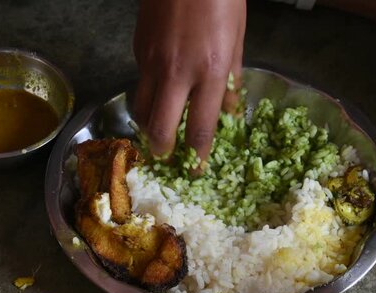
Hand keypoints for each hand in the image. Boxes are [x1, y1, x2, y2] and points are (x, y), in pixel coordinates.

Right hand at [133, 0, 245, 160]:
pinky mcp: (137, 49)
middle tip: (168, 155)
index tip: (196, 170)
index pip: (199, 128)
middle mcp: (177, 72)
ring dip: (149, 124)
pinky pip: (140, 81)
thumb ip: (231, 80)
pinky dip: (148, 93)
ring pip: (141, 107)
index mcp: (209, 71)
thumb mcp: (237, 39)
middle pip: (160, 127)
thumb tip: (229, 112)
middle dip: (163, 149)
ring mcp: (152, 61)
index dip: (198, 155)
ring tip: (160, 127)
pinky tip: (160, 88)